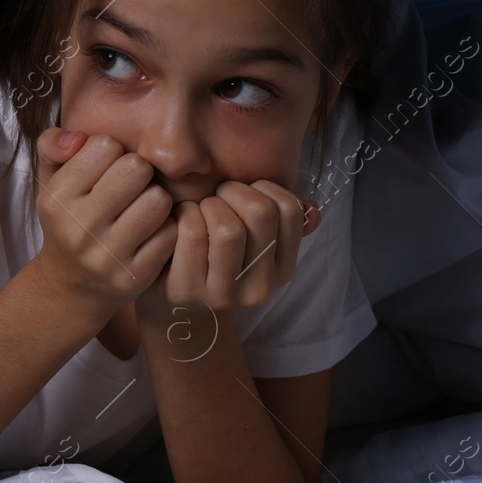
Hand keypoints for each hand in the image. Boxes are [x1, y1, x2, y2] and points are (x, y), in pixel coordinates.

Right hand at [29, 127, 177, 325]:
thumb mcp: (49, 180)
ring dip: (156, 200)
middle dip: (139, 172)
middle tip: (131, 187)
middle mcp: (79, 229)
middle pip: (137, 168)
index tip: (105, 171)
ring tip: (142, 208)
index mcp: (57, 199)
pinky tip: (150, 234)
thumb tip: (78, 137)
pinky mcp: (134, 276)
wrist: (71, 286)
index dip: (111, 152)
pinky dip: (165, 228)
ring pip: (158, 200)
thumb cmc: (68, 219)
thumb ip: (53, 144)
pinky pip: (171, 233)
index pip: (105, 146)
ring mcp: (107, 256)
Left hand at [134, 179, 318, 318]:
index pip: (289, 209)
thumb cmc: (213, 247)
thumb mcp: (252, 235)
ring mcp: (224, 295)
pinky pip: (192, 232)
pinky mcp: (187, 292)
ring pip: (227, 227)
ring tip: (198, 210)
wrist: (169, 289)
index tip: (242, 193)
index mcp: (283, 269)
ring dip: (207, 205)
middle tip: (215, 197)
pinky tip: (178, 221)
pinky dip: (183, 213)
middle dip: (231, 191)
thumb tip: (312, 208)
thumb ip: (283, 219)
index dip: (261, 187)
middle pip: (258, 213)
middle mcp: (260, 288)